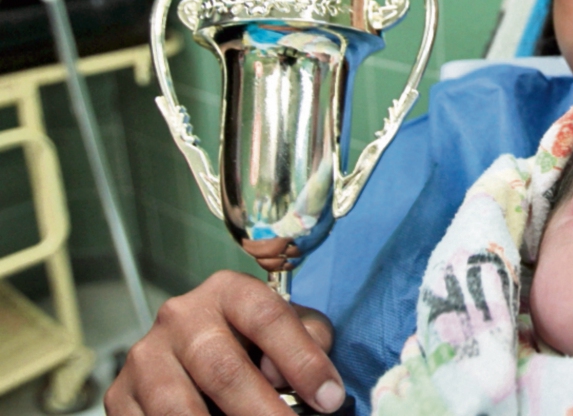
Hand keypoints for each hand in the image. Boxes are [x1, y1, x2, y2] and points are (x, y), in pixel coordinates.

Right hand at [105, 271, 344, 415]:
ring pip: (178, 408)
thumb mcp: (288, 327)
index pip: (267, 317)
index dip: (302, 360)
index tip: (329, 400)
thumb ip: (309, 339)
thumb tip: (303, 379)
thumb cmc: (253, 341)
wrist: (191, 349)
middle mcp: (180, 317)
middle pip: (223, 369)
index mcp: (228, 291)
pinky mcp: (119, 396)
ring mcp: (145, 357)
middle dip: (262, 410)